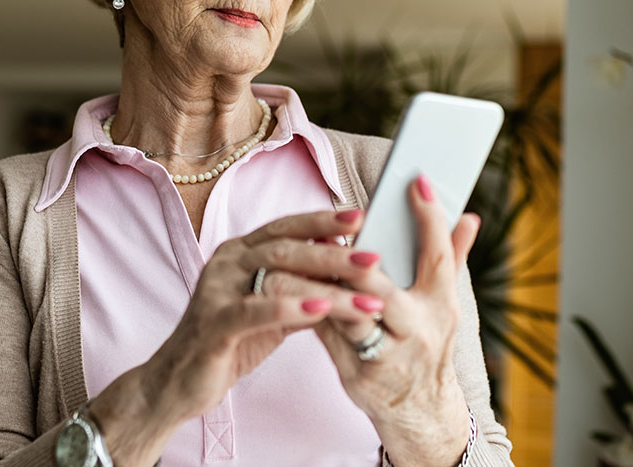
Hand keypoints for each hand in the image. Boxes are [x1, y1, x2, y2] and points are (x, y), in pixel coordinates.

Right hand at [89, 210, 384, 465]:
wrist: (179, 381)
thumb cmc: (231, 341)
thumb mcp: (271, 310)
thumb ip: (300, 287)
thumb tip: (346, 269)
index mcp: (238, 253)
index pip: (285, 227)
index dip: (322, 221)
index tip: (360, 217)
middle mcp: (225, 263)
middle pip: (285, 247)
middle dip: (333, 251)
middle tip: (375, 257)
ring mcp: (216, 291)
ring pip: (276, 275)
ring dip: (327, 283)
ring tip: (366, 291)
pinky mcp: (212, 324)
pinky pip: (255, 311)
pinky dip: (291, 307)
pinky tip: (324, 308)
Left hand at [314, 175, 480, 466]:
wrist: (419, 413)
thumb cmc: (427, 347)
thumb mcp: (444, 306)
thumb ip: (450, 260)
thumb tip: (469, 217)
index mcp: (442, 308)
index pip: (438, 257)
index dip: (429, 218)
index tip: (417, 182)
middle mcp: (419, 333)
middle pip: (380, 287)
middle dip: (356, 259)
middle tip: (337, 228)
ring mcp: (388, 358)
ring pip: (348, 311)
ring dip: (325, 281)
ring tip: (309, 251)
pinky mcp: (358, 375)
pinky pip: (328, 334)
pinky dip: (313, 307)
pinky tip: (298, 285)